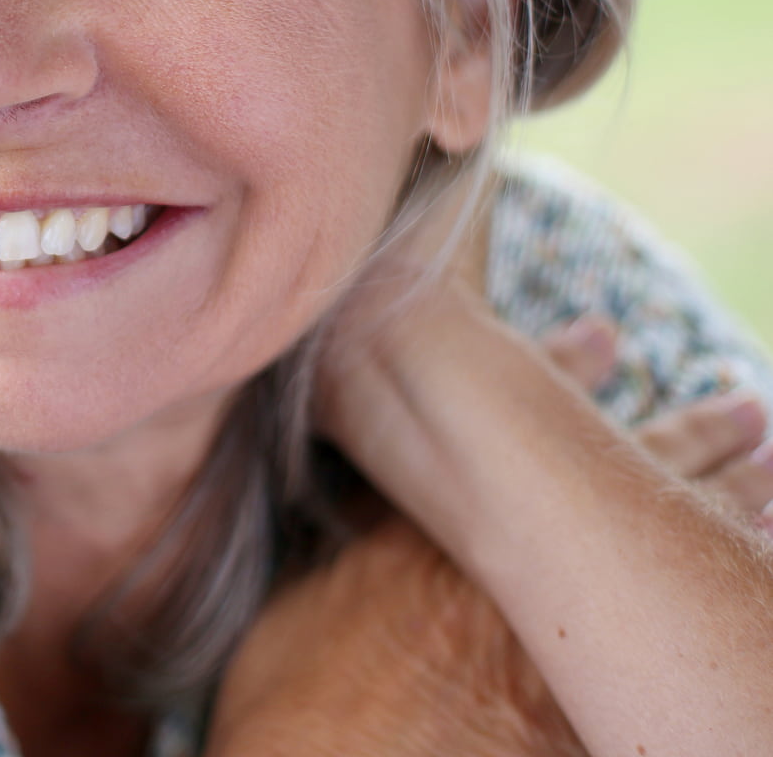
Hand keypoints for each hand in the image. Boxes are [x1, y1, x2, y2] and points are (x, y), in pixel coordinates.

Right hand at [206, 320, 772, 756]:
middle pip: (622, 487)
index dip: (564, 379)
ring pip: (670, 557)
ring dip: (732, 508)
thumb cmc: (307, 695)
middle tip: (744, 407)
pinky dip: (723, 589)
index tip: (603, 339)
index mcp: (446, 524)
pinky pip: (679, 637)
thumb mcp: (307, 596)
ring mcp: (565, 630)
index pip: (517, 428)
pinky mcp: (593, 695)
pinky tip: (763, 567)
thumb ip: (345, 545)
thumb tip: (346, 504)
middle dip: (687, 441)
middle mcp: (517, 566)